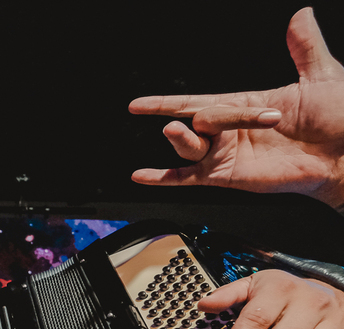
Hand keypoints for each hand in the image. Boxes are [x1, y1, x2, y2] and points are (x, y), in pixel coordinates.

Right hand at [129, 8, 343, 210]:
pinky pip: (188, 178)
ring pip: (189, 145)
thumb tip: (301, 15)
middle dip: (221, 117)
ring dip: (179, 139)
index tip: (139, 104)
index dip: (165, 102)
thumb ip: (304, 47)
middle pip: (200, 119)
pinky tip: (142, 176)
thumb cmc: (339, 119)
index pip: (196, 102)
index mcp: (244, 106)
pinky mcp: (228, 176)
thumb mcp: (320, 76)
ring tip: (174, 129)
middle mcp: (230, 132)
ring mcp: (226, 155)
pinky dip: (164, 178)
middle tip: (268, 120)